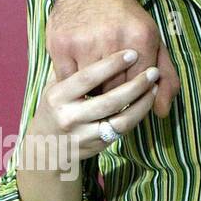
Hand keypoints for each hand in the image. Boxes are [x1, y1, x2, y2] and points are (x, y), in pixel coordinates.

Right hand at [24, 49, 159, 168]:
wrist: (46, 144)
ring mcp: (80, 134)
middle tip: (152, 71)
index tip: (132, 53)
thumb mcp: (62, 83)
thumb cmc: (61, 102)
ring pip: (121, 118)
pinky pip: (123, 130)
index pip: (87, 77)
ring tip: (154, 85)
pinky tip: (147, 100)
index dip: (111, 65)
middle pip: (109, 100)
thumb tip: (119, 55)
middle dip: (136, 85)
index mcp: (57, 95)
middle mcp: (66, 116)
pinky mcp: (93, 147)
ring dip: (143, 102)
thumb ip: (84, 70)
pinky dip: (139, 114)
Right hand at [46, 0, 179, 116]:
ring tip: (98, 84)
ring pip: (90, 87)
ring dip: (94, 91)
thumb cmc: (129, 19)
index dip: (136, 96)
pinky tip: (81, 77)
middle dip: (116, 94)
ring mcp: (83, 42)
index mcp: (142, 39)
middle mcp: (113, 40)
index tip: (132, 96)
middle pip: (115, 90)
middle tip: (113, 90)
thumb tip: (162, 112)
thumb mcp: (154, 41)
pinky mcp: (60, 44)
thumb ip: (166, 76)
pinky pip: (67, 80)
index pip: (140, 87)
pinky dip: (74, 84)